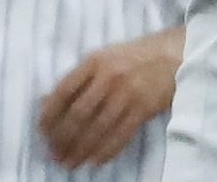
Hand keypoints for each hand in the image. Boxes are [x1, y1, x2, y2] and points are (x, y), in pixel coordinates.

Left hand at [38, 27, 181, 167]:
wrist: (175, 54)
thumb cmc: (137, 55)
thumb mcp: (107, 56)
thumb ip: (83, 77)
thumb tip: (52, 102)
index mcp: (94, 61)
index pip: (64, 90)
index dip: (50, 113)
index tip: (42, 131)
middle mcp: (108, 76)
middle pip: (79, 114)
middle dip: (63, 138)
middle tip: (53, 154)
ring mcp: (126, 93)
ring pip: (98, 128)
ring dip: (81, 149)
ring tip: (69, 162)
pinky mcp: (143, 108)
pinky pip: (120, 135)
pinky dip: (106, 150)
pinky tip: (94, 160)